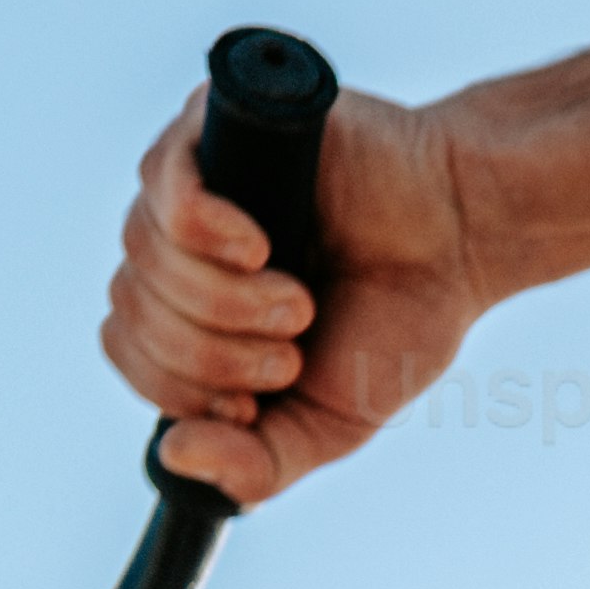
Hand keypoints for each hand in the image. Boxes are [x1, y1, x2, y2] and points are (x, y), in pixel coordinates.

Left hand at [106, 83, 483, 501]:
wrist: (462, 237)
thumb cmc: (396, 321)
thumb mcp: (326, 424)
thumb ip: (256, 464)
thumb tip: (172, 457)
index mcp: (191, 306)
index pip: (127, 347)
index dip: (179, 386)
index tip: (254, 397)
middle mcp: (179, 243)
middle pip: (133, 306)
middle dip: (215, 352)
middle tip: (292, 347)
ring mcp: (192, 181)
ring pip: (146, 254)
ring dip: (226, 301)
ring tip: (300, 298)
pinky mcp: (214, 125)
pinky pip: (165, 187)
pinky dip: (204, 230)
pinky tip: (257, 245)